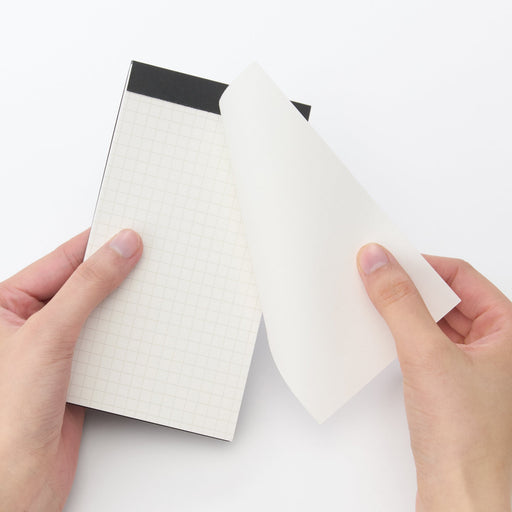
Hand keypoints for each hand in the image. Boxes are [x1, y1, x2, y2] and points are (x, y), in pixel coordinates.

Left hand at [0, 229, 141, 510]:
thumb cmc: (5, 417)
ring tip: (152, 288)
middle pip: (83, 284)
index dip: (98, 244)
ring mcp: (54, 347)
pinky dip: (128, 334)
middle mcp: (30, 323)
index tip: (130, 231)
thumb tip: (119, 250)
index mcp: (6, 304)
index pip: (62, 260)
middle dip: (116, 273)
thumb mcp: (49, 334)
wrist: (17, 484)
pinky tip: (144, 327)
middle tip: (148, 256)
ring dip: (125, 305)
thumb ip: (88, 288)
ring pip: (99, 313)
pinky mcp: (77, 371)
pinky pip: (108, 341)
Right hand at [357, 244, 511, 510]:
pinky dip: (400, 333)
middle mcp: (494, 345)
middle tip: (374, 275)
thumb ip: (399, 302)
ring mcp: (471, 364)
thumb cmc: (466, 441)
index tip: (386, 258)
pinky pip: (422, 342)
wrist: (459, 496)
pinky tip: (380, 332)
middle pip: (445, 296)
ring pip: (431, 319)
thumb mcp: (427, 355)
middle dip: (408, 286)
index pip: (460, 275)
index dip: (421, 263)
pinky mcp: (448, 383)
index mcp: (509, 330)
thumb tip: (378, 262)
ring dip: (402, 310)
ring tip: (372, 302)